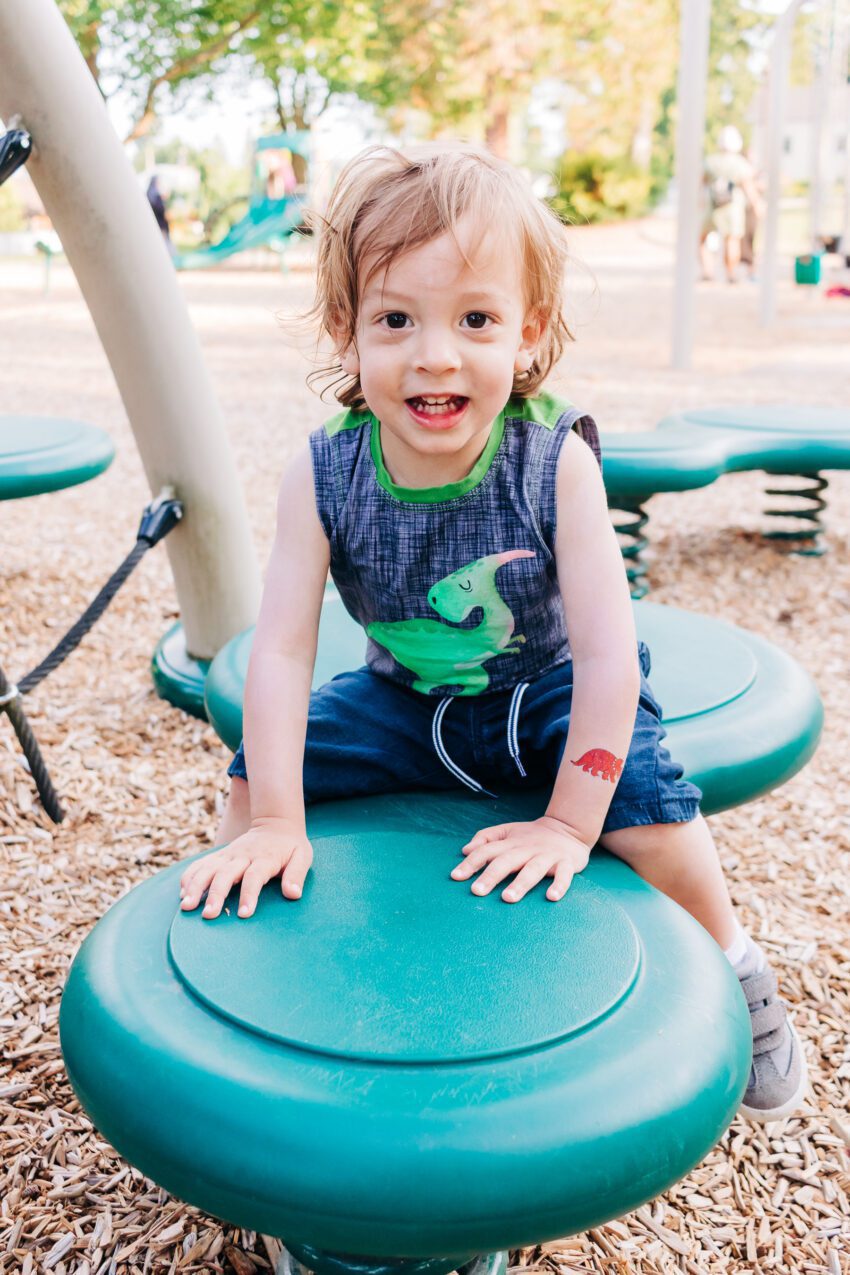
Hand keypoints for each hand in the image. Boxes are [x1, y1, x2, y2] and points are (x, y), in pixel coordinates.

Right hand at [179, 817, 312, 918]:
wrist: (275, 822)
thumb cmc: (290, 846)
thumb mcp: (302, 856)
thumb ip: (296, 875)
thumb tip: (293, 894)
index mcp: (264, 858)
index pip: (255, 877)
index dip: (249, 895)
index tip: (243, 914)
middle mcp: (243, 856)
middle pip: (226, 874)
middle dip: (215, 894)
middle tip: (208, 915)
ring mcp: (228, 855)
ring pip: (208, 868)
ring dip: (196, 886)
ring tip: (186, 906)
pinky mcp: (220, 855)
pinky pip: (200, 864)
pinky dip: (190, 876)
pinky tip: (182, 892)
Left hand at [450, 816, 590, 902]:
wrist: (568, 827)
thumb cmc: (532, 835)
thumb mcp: (507, 830)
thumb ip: (485, 838)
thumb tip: (465, 850)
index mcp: (511, 842)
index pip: (487, 850)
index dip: (471, 862)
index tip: (456, 876)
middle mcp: (527, 848)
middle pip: (507, 861)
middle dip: (491, 876)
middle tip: (477, 891)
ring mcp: (547, 856)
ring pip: (532, 869)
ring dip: (520, 883)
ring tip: (508, 898)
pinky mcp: (566, 863)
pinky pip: (564, 875)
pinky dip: (559, 885)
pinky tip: (551, 897)